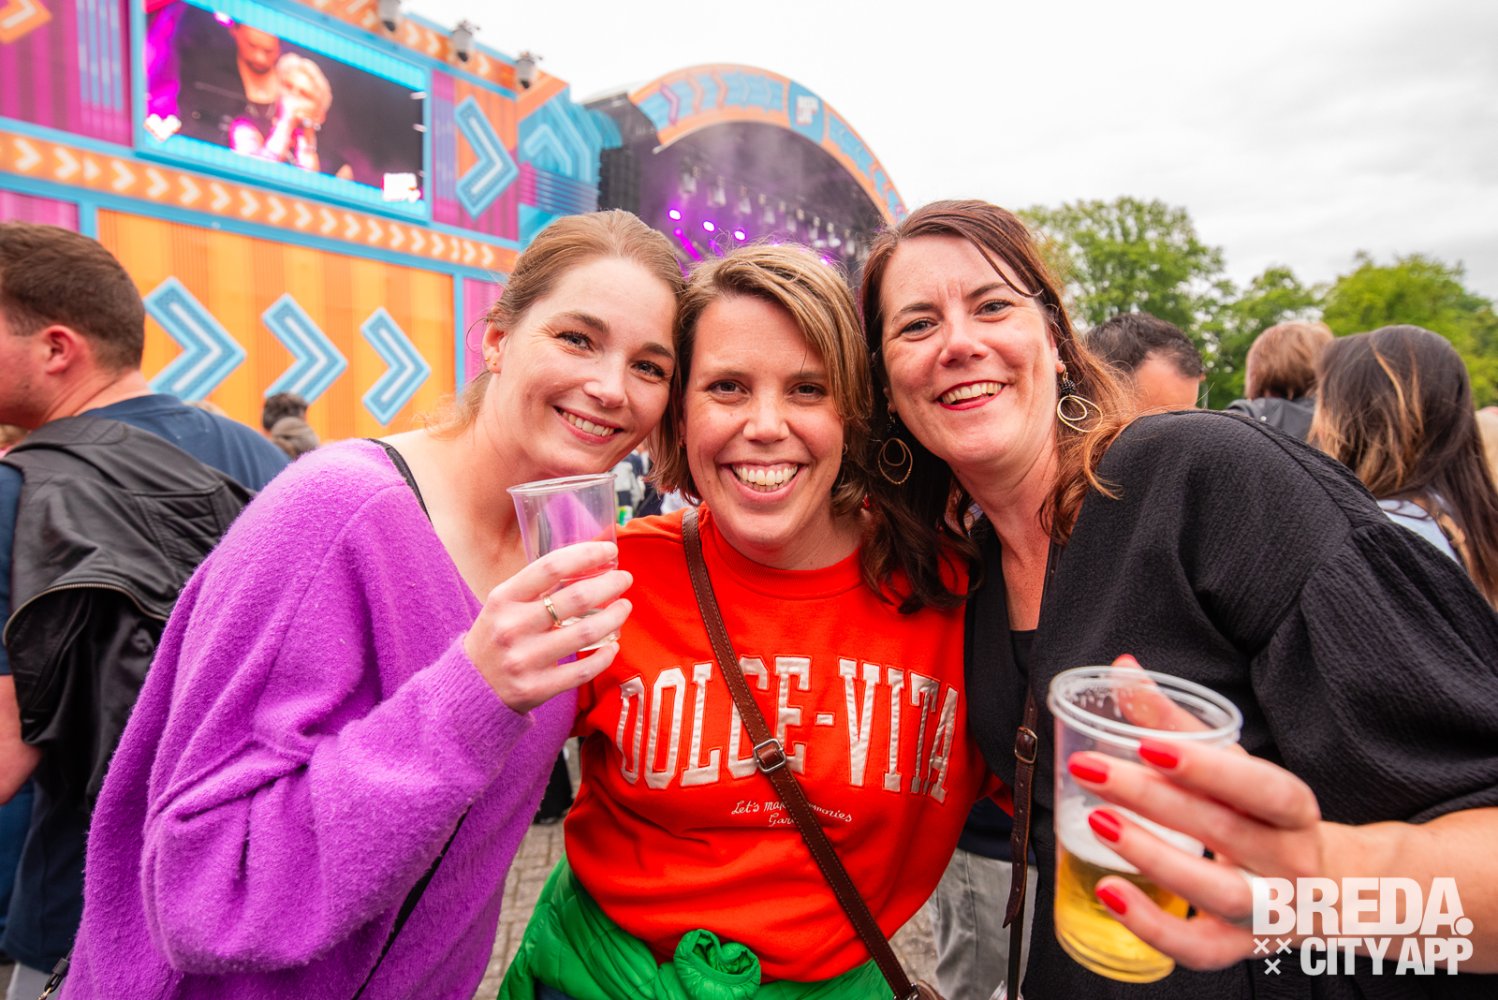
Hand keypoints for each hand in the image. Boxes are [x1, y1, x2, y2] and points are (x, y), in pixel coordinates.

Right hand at [463, 541, 631, 713]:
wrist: (470, 688)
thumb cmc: (496, 638)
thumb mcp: (503, 605)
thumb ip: (537, 588)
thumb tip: (588, 565)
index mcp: (503, 599)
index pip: (551, 567)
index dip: (586, 555)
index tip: (609, 551)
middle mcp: (513, 627)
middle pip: (576, 598)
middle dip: (610, 584)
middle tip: (625, 579)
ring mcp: (525, 660)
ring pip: (586, 633)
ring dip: (614, 617)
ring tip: (624, 607)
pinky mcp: (536, 688)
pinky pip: (583, 670)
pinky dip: (605, 656)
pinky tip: (613, 645)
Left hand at [1068, 728, 1325, 969]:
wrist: (1325, 894)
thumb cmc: (1262, 817)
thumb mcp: (1231, 766)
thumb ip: (1175, 721)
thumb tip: (1122, 669)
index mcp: (1294, 810)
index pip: (1263, 788)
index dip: (1209, 769)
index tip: (1148, 744)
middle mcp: (1290, 863)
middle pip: (1225, 830)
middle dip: (1151, 798)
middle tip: (1092, 769)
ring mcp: (1269, 911)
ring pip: (1218, 890)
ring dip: (1154, 856)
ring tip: (1098, 823)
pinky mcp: (1239, 948)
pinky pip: (1199, 948)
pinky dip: (1153, 926)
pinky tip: (1109, 893)